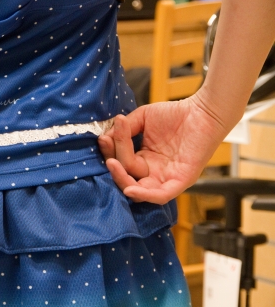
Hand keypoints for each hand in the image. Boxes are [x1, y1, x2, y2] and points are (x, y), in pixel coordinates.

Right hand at [97, 96, 228, 203]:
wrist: (203, 111)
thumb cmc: (176, 114)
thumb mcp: (142, 118)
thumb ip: (124, 129)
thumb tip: (106, 137)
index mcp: (144, 160)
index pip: (121, 162)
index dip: (110, 151)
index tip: (103, 137)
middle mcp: (153, 173)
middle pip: (126, 177)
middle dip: (113, 162)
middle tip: (106, 143)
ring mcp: (166, 178)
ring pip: (139, 190)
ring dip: (122, 179)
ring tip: (112, 162)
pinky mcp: (181, 181)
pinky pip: (161, 196)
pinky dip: (145, 196)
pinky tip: (130, 189)